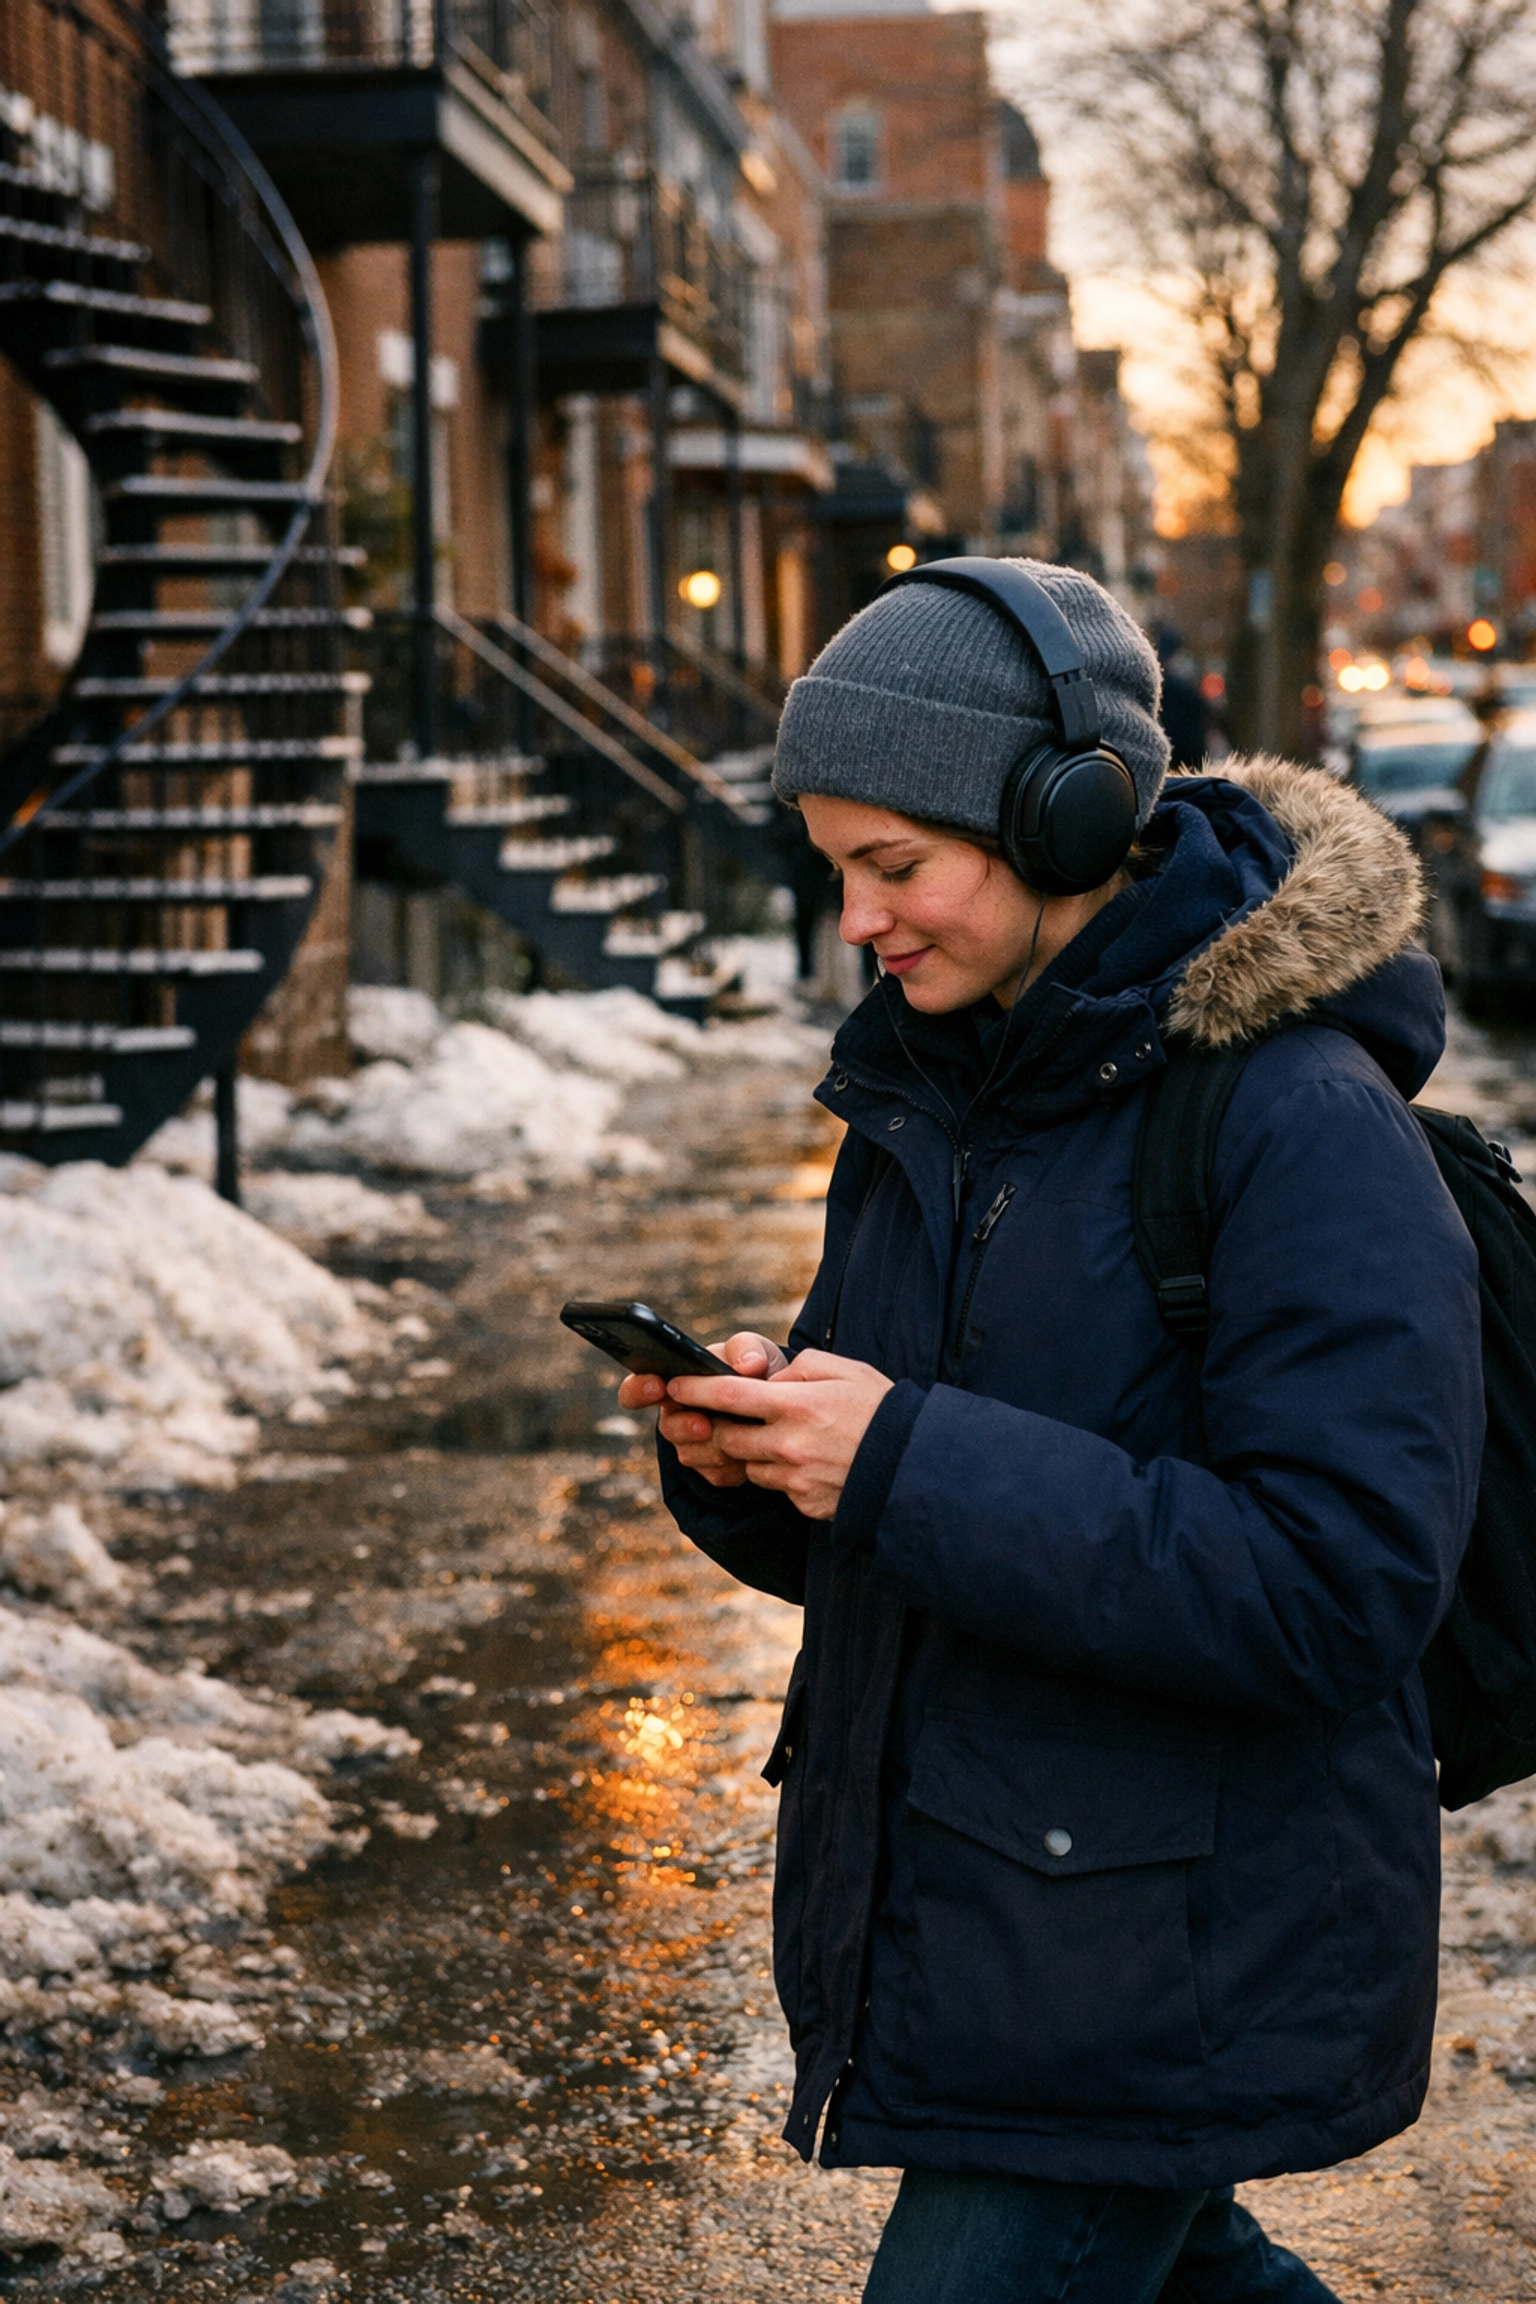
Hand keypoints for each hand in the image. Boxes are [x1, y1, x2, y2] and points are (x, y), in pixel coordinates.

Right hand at [618, 1332, 787, 1487]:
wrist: (784, 1407)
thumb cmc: (758, 1371)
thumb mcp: (755, 1352)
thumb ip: (747, 1349)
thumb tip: (747, 1364)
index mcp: (676, 1382)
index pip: (637, 1389)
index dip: (638, 1390)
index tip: (657, 1386)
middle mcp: (677, 1416)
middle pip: (668, 1428)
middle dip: (685, 1427)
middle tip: (704, 1424)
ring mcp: (693, 1445)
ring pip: (691, 1454)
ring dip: (716, 1446)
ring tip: (744, 1435)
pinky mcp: (712, 1470)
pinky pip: (715, 1474)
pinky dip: (735, 1464)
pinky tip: (753, 1453)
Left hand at [666, 1348, 892, 1521]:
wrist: (916, 1466)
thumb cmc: (882, 1410)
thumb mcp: (846, 1371)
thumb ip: (800, 1369)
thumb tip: (770, 1383)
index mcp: (797, 1406)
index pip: (728, 1396)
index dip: (694, 1390)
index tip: (675, 1384)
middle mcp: (789, 1445)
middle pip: (727, 1439)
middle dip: (717, 1428)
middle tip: (718, 1418)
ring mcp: (795, 1479)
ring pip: (749, 1466)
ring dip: (753, 1453)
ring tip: (782, 1440)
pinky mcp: (804, 1504)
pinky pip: (777, 1488)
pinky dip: (781, 1475)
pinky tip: (808, 1463)